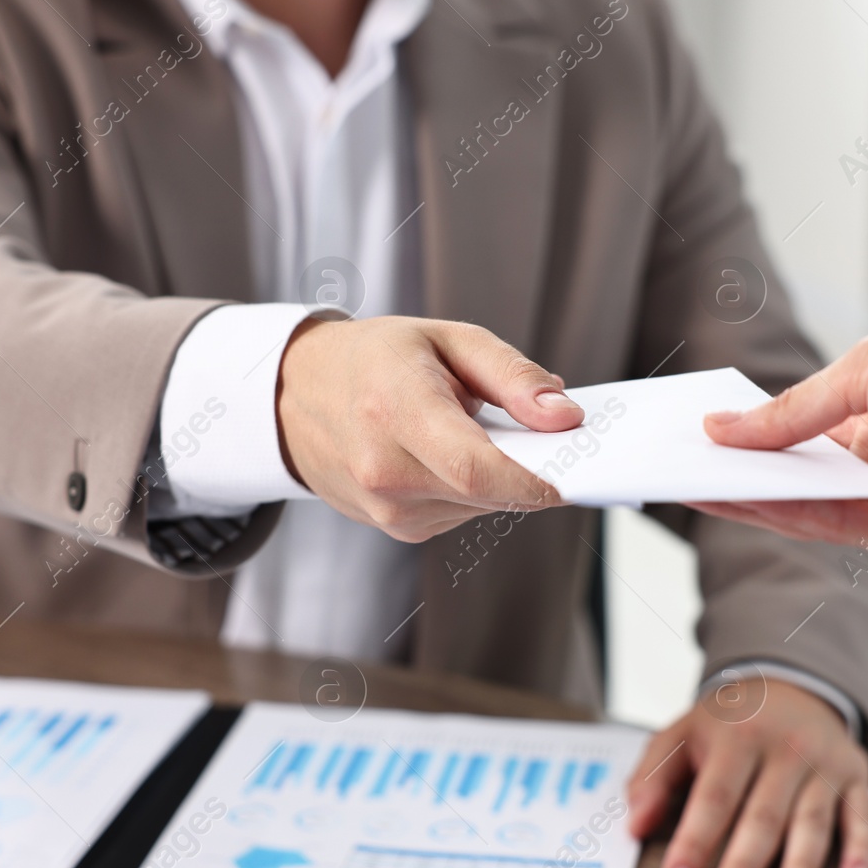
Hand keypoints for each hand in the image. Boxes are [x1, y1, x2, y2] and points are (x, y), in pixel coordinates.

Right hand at [278, 316, 582, 541]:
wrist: (293, 394)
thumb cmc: (375, 358)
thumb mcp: (448, 339)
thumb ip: (512, 376)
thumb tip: (565, 417)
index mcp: (395, 412)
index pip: (477, 470)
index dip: (535, 480)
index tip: (574, 472)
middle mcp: (384, 471)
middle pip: (487, 493)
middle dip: (527, 471)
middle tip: (542, 436)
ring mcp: (385, 508)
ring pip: (479, 508)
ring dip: (497, 479)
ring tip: (474, 433)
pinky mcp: (394, 528)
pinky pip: (460, 515)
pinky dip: (472, 490)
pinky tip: (450, 456)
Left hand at [627, 679, 867, 867]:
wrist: (792, 683)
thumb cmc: (729, 723)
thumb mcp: (681, 734)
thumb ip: (652, 777)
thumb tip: (635, 825)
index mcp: (735, 737)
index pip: (713, 796)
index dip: (694, 842)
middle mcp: (783, 749)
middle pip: (762, 814)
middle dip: (744, 864)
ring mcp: (822, 764)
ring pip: (812, 820)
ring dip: (802, 865)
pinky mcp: (855, 776)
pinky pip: (861, 815)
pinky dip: (862, 849)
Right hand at [693, 297, 867, 559]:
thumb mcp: (858, 372)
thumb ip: (790, 412)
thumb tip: (722, 428)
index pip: (797, 443)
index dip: (748, 443)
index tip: (697, 438)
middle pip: (796, 482)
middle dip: (738, 474)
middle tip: (676, 466)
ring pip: (809, 510)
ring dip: (750, 497)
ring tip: (689, 481)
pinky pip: (840, 529)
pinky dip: (788, 515)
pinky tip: (742, 497)